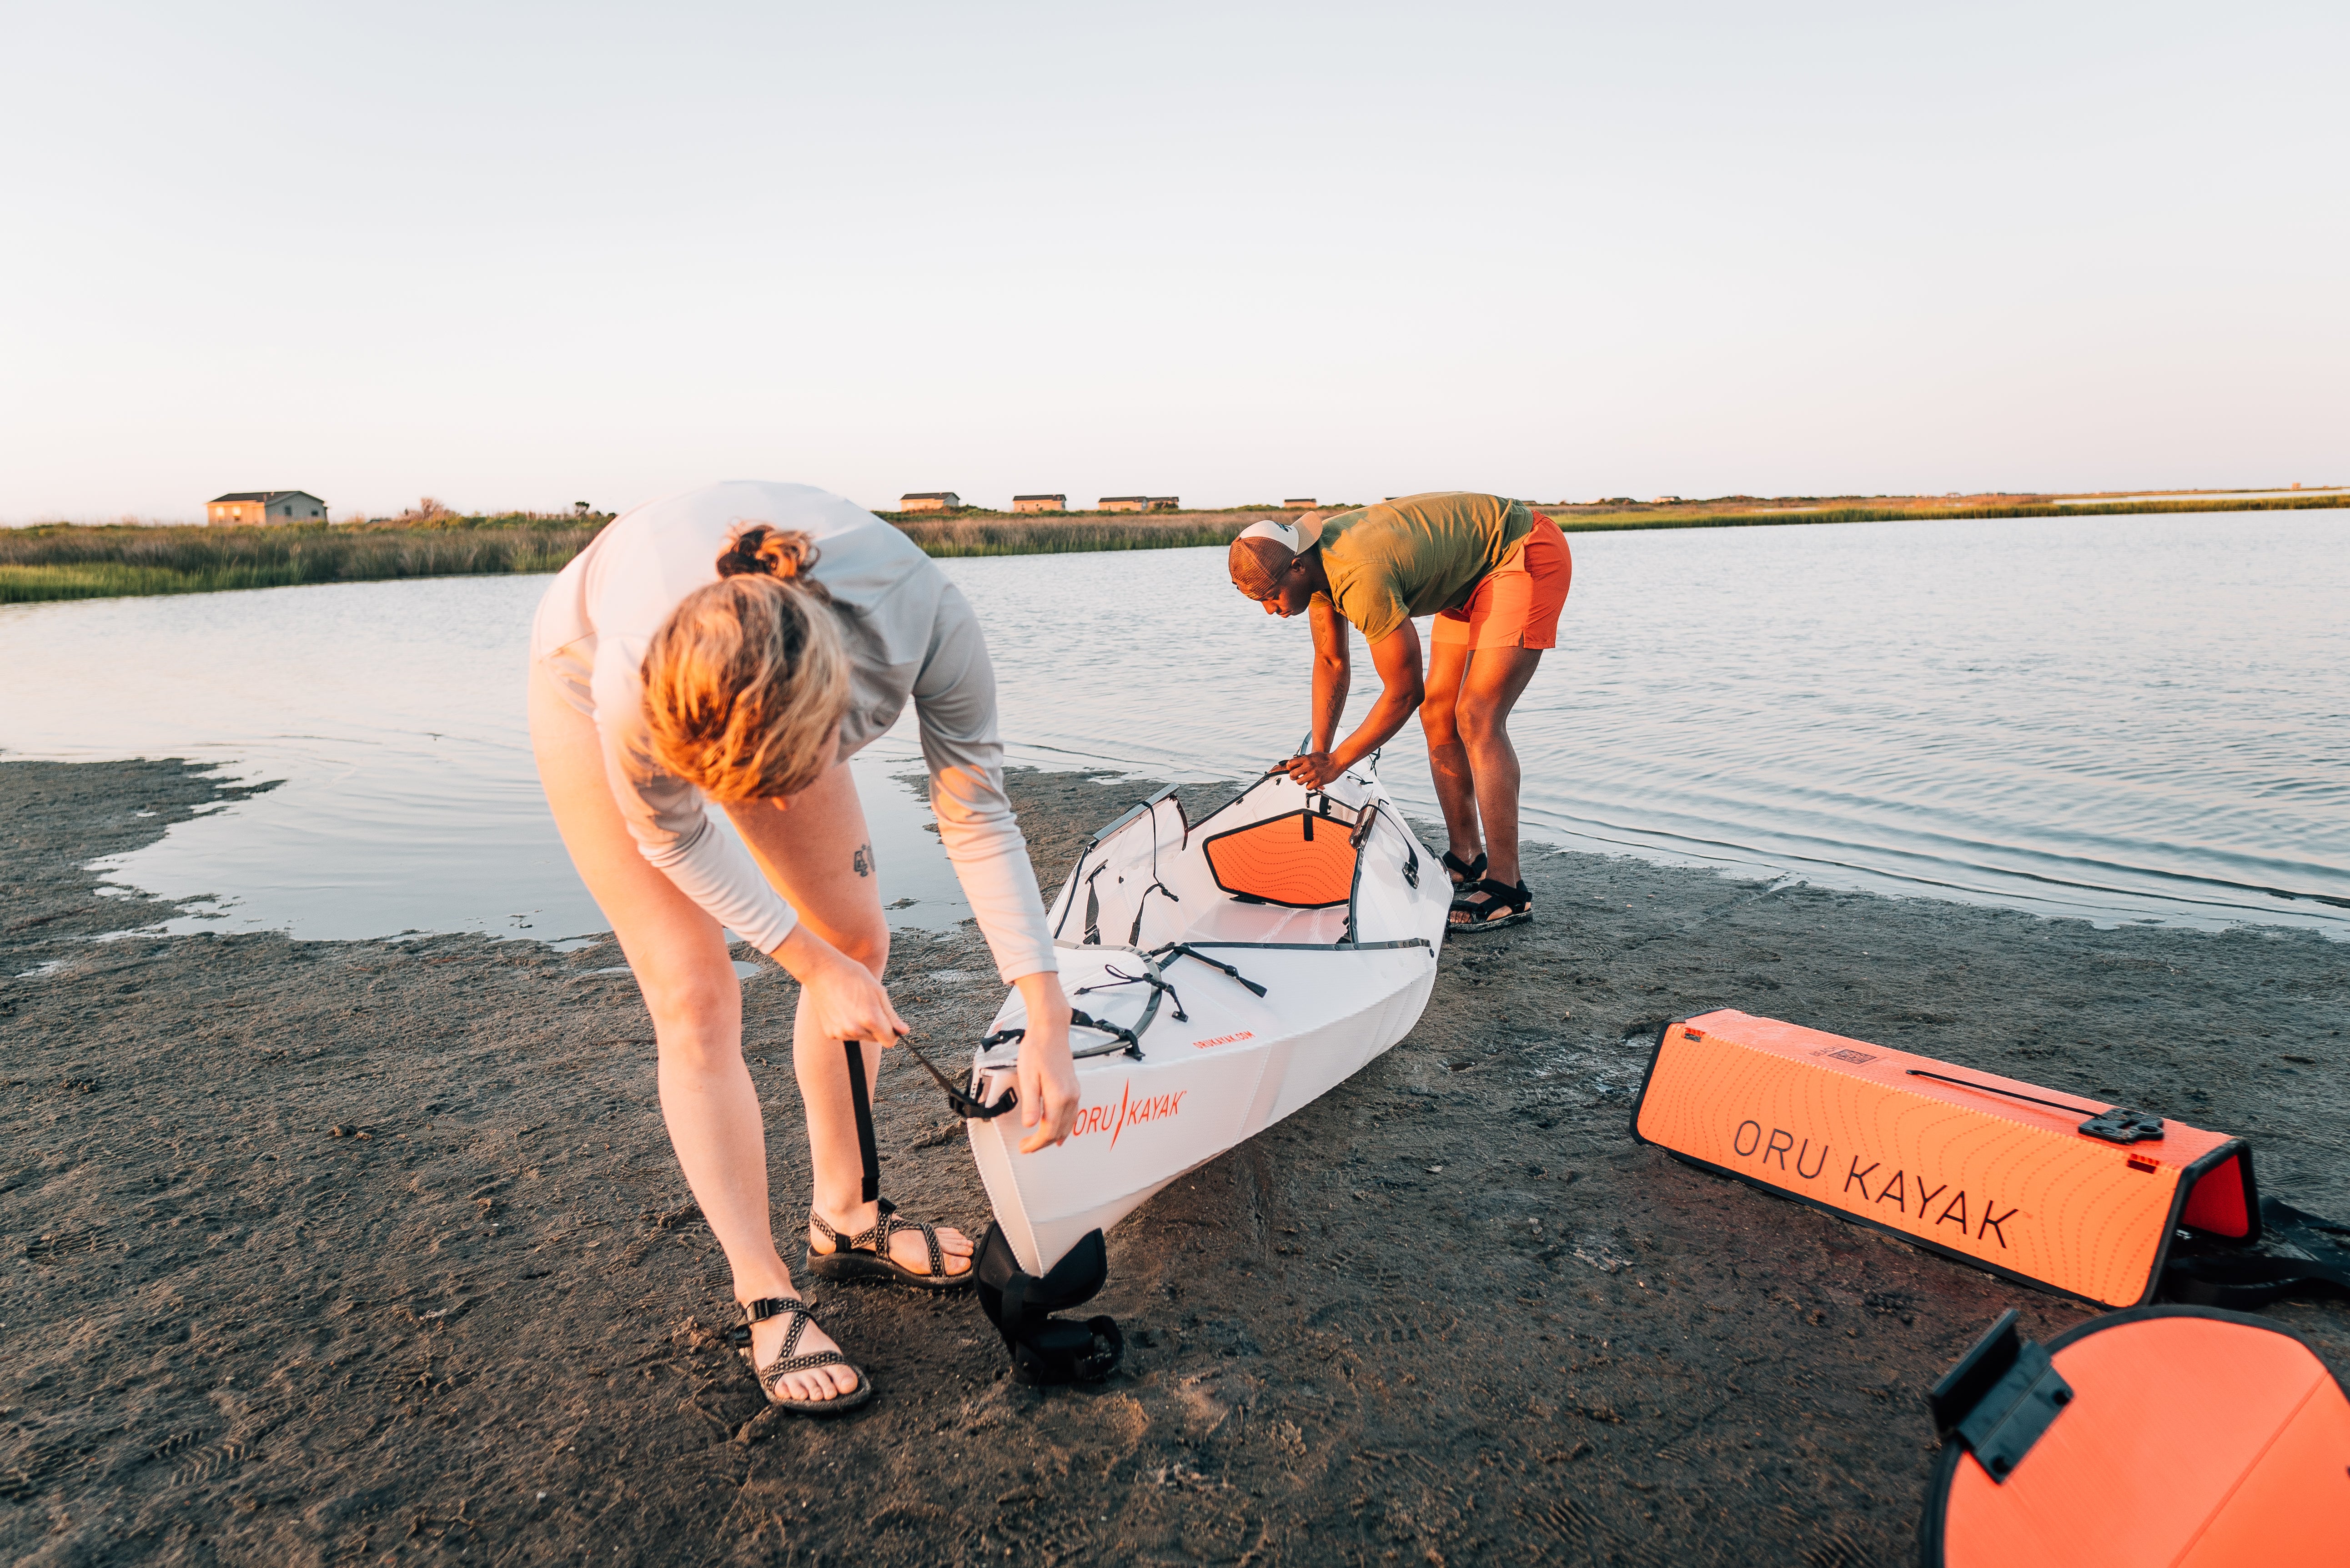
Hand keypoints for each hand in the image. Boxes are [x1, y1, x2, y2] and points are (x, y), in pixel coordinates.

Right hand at [772, 924, 906, 1043]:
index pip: (890, 1041)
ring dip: (861, 1027)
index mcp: (871, 1019)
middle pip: (876, 1039)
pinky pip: (847, 1035)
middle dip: (876, 1027)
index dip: (892, 1032)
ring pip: (861, 1037)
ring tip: (853, 1005)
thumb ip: (891, 1016)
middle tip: (867, 1005)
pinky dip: (848, 1026)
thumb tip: (905, 1032)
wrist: (823, 971)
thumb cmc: (853, 976)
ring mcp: (841, 1033)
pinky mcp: (830, 1033)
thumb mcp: (878, 992)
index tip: (889, 1023)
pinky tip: (842, 1009)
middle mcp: (855, 1030)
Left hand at [1009, 972, 1078, 1153]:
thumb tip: (1030, 1125)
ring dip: (1054, 1136)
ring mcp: (1075, 1092)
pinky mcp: (1074, 1087)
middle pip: (1060, 1131)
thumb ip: (1031, 1103)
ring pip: (1068, 1125)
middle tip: (1027, 1147)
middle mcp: (1071, 1097)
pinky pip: (1073, 1115)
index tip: (1024, 1147)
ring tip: (1039, 1143)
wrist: (1051, 1030)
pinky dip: (1065, 1126)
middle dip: (1043, 1143)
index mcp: (1059, 1097)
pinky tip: (1060, 1130)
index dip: (1036, 1144)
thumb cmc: (1037, 1050)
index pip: (1049, 1131)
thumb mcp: (1027, 1077)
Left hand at [1282, 750, 1339, 788]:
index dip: (1289, 768)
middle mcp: (1309, 766)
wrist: (1337, 761)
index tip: (1291, 770)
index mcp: (1306, 759)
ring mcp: (1313, 774)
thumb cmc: (1325, 758)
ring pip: (1299, 782)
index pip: (1290, 764)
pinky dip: (1309, 786)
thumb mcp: (1312, 755)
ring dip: (1301, 782)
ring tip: (1305, 779)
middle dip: (1293, 777)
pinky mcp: (1318, 781)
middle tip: (1296, 777)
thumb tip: (1294, 765)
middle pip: (1292, 775)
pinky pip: (1308, 787)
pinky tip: (1312, 782)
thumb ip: (1303, 760)